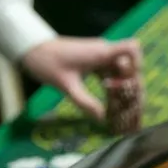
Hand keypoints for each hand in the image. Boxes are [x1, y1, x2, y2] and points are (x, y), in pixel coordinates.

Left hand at [21, 38, 141, 119]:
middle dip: (131, 85)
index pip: (131, 48)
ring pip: (121, 72)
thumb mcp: (65, 85)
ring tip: (120, 107)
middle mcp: (105, 52)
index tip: (130, 82)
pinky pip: (110, 74)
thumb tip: (101, 118)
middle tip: (125, 104)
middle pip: (130, 66)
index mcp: (101, 52)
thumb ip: (84, 101)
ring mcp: (100, 57)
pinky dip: (113, 87)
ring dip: (123, 88)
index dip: (137, 64)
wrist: (29, 49)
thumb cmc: (46, 63)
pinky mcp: (94, 62)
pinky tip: (111, 101)